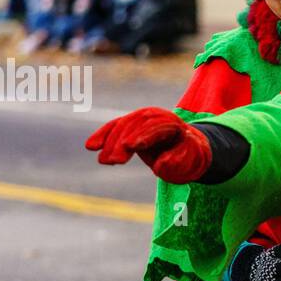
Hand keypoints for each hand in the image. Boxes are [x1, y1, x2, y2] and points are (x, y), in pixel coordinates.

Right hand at [84, 107, 210, 182]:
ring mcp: (142, 118)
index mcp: (173, 124)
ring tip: (104, 161)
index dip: (143, 136)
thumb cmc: (189, 157)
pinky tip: (91, 147)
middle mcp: (157, 116)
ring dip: (110, 142)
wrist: (186, 148)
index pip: (157, 127)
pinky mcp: (131, 124)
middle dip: (123, 142)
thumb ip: (178, 161)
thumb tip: (161, 164)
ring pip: (123, 125)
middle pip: (137, 125)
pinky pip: (115, 127)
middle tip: (114, 161)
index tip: (130, 147)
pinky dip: (103, 136)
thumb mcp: (190, 161)